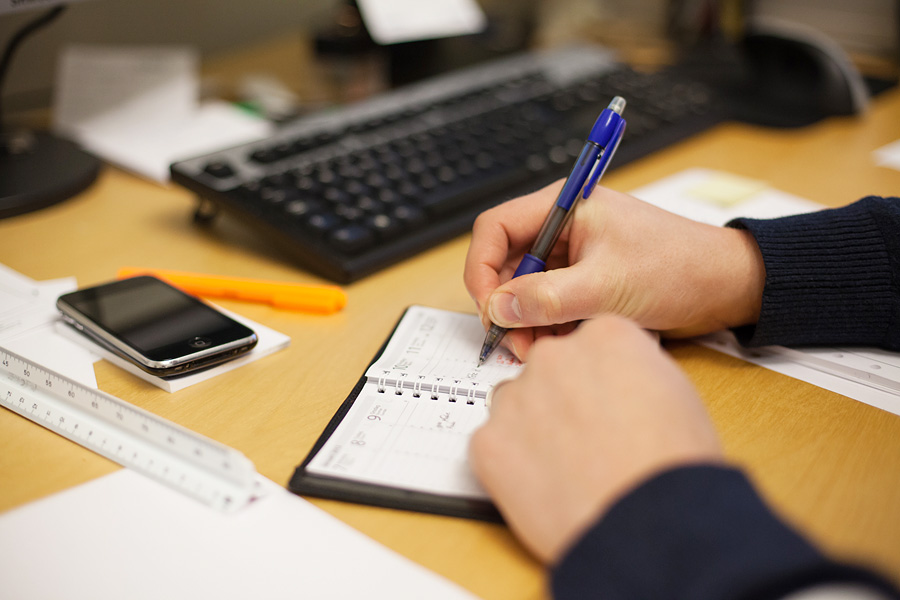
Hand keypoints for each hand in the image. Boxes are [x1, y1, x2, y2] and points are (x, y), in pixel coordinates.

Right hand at [464, 181, 765, 360]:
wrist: (725, 286)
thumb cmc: (677, 267)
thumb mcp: (607, 285)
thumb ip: (547, 298)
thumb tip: (497, 308)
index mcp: (564, 208)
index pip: (495, 228)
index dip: (481, 268)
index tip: (488, 308)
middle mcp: (562, 229)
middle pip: (505, 263)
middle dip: (505, 304)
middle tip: (515, 340)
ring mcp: (572, 257)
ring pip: (525, 289)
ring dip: (525, 321)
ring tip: (539, 348)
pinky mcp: (584, 282)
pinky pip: (548, 304)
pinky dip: (546, 325)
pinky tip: (560, 343)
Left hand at [469, 315, 723, 563]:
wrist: (649, 525)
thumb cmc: (673, 467)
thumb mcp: (676, 393)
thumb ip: (633, 371)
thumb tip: (616, 380)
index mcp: (605, 336)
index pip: (587, 344)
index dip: (598, 380)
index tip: (605, 404)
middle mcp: (554, 356)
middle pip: (548, 370)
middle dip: (561, 400)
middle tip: (586, 441)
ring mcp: (515, 398)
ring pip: (515, 405)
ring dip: (531, 428)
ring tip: (566, 468)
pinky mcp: (487, 442)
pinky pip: (492, 445)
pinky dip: (510, 465)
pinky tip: (544, 486)